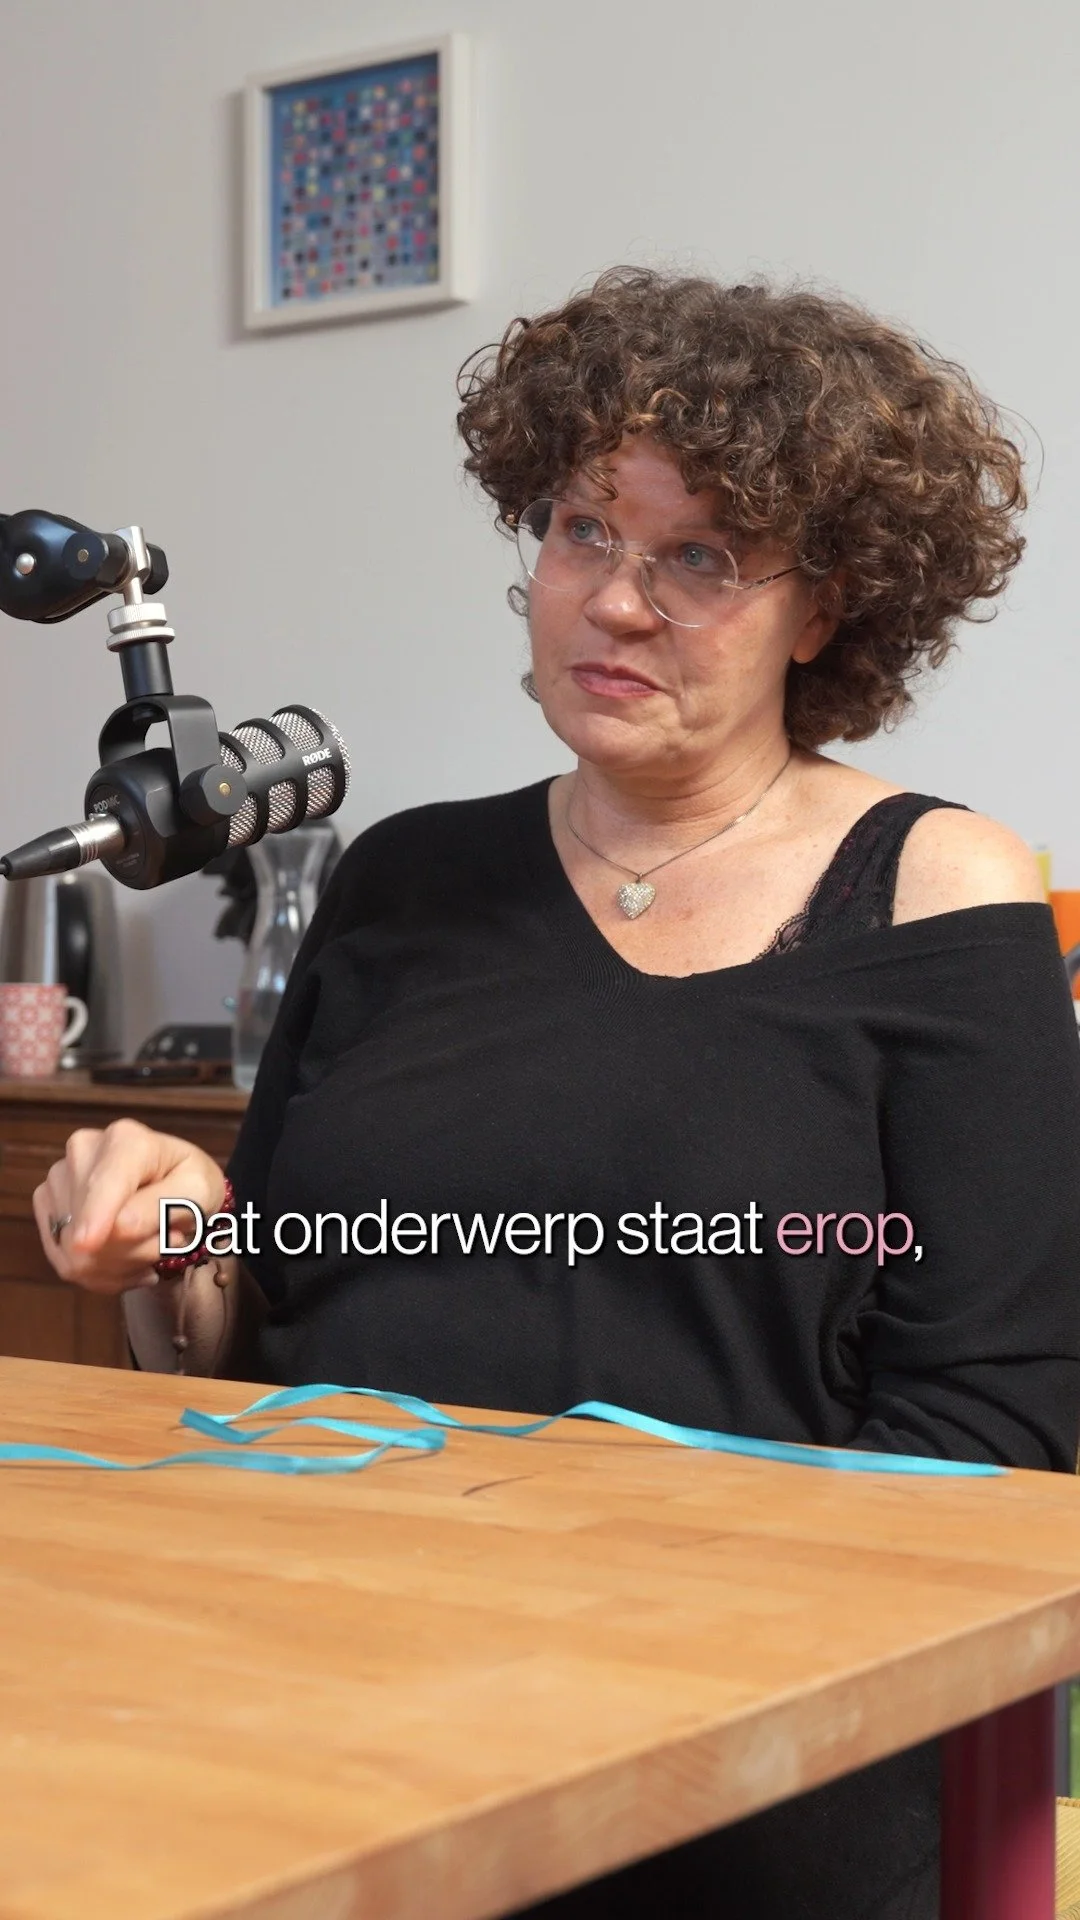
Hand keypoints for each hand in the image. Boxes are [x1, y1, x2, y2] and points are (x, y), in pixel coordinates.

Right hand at [32, 1118, 227, 1294]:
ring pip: (73, 1248)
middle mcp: (83, 1150)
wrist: (171, 1185)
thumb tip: (119, 1226)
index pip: (107, 1182)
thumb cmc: (189, 1184)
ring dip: (117, 1265)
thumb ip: (164, 1206)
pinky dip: (99, 1272)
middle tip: (167, 1244)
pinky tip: (125, 1258)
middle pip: (90, 1224)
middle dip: (131, 1251)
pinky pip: (63, 1259)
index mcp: (127, 1140)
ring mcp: (59, 1176)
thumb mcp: (197, 1192)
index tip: (87, 1244)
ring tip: (148, 1250)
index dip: (95, 1214)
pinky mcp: (46, 1203)